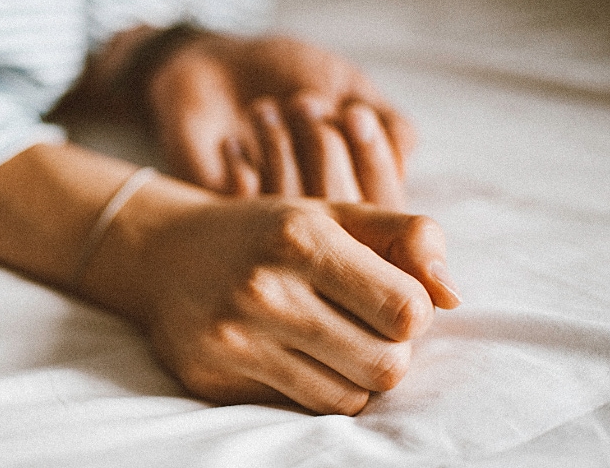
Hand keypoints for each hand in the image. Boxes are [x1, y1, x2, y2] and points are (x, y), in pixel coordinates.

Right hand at [129, 196, 459, 414]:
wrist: (165, 253)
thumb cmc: (268, 233)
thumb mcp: (336, 213)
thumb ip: (409, 237)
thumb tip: (454, 297)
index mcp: (302, 237)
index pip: (408, 309)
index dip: (413, 309)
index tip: (388, 296)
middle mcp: (265, 289)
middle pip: (388, 365)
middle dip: (391, 350)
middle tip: (363, 325)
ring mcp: (235, 338)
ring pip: (352, 397)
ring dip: (356, 374)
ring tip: (331, 339)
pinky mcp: (213, 376)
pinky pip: (304, 408)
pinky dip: (317, 388)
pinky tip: (294, 354)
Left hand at [146, 32, 414, 209]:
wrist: (216, 67)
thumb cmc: (289, 74)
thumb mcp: (348, 85)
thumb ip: (389, 123)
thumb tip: (408, 153)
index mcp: (363, 191)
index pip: (391, 205)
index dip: (374, 159)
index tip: (351, 111)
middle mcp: (324, 220)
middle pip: (345, 211)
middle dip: (326, 147)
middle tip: (302, 100)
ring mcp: (274, 227)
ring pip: (295, 209)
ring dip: (281, 149)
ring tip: (263, 108)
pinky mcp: (227, 225)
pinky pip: (244, 208)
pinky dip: (241, 167)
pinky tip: (230, 143)